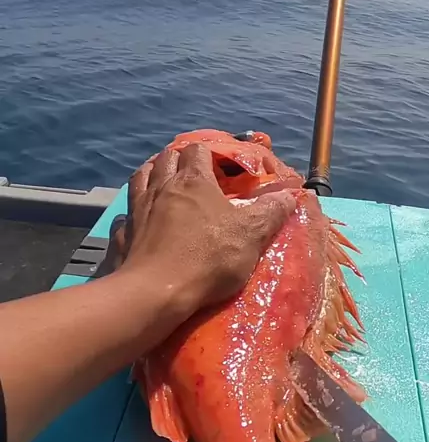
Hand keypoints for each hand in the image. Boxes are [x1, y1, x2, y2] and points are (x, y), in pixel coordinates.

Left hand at [119, 143, 295, 316]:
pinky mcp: (123, 235)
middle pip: (167, 158)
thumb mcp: (251, 235)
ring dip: (151, 174)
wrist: (156, 292)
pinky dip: (132, 211)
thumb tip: (291, 195)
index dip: (210, 151)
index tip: (222, 162)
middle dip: (179, 158)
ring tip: (161, 181)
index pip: (198, 149)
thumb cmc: (208, 259)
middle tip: (192, 169)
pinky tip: (137, 219)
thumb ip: (271, 212)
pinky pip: (125, 213)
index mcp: (193, 181)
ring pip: (140, 177)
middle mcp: (162, 187)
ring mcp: (138, 210)